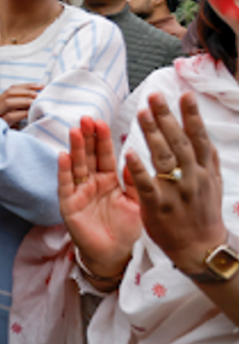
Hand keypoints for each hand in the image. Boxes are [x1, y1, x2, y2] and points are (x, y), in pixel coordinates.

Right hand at [0, 83, 42, 126]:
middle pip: (9, 93)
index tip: (41, 85)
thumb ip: (19, 108)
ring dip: (25, 100)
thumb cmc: (9, 134)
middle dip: (26, 92)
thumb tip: (37, 96)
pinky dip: (22, 112)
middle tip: (39, 94)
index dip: (26, 86)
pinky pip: (10, 116)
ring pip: (8, 102)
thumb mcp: (13, 118)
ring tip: (37, 102)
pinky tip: (31, 113)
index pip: (10, 90)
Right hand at [58, 117, 141, 278]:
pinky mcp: (69, 205)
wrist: (115, 255)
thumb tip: (132, 157)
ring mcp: (79, 192)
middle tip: (86, 119)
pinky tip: (63, 156)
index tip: (101, 122)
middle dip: (87, 137)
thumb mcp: (137, 202)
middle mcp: (92, 182)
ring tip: (75, 131)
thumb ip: (135, 181)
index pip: (105, 155)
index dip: (102, 139)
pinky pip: (66, 185)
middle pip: (89, 156)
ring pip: (76, 166)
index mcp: (109, 180)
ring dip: (75, 148)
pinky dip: (64, 171)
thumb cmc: (126, 230)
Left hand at [125, 92, 227, 273]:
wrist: (200, 248)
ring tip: (142, 113)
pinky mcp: (158, 205)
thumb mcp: (213, 185)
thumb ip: (208, 162)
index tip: (185, 95)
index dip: (192, 116)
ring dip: (153, 134)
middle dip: (167, 117)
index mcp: (204, 171)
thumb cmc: (203, 214)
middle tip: (155, 96)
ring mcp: (176, 191)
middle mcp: (192, 177)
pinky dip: (138, 168)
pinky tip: (129, 152)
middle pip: (179, 142)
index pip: (198, 138)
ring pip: (164, 158)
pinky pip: (147, 184)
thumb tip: (207, 139)